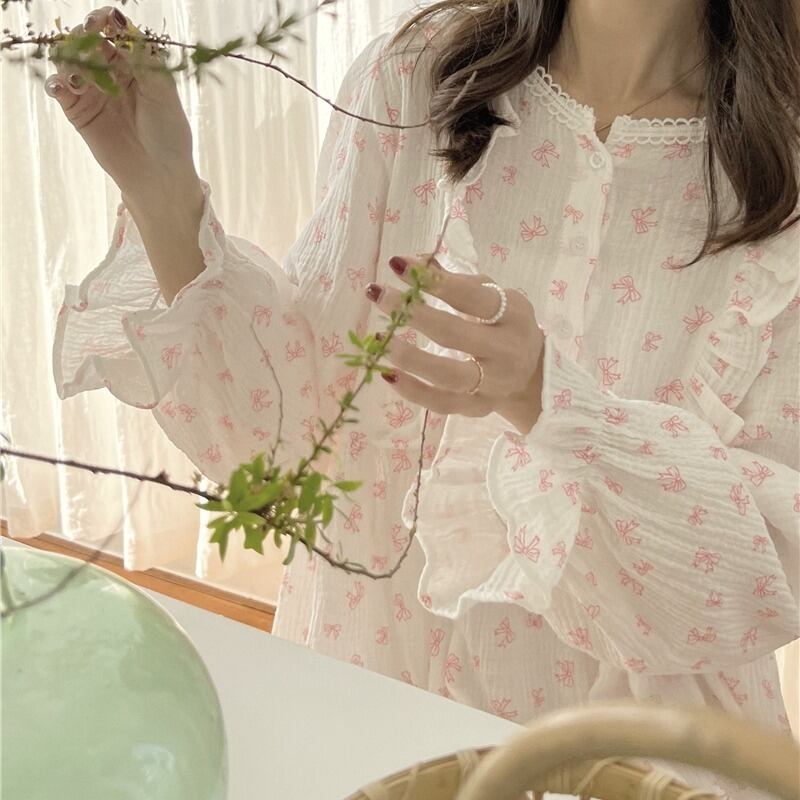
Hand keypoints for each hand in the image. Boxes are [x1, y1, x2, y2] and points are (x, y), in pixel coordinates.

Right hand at [42, 6, 198, 199]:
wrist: (159, 174)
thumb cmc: (168, 134)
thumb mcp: (163, 92)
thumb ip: (144, 58)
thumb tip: (121, 21)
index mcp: (135, 64)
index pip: (114, 32)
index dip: (106, 21)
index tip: (105, 19)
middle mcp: (111, 73)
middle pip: (87, 41)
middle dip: (84, 35)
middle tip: (88, 39)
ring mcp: (92, 91)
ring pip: (69, 61)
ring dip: (70, 60)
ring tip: (80, 78)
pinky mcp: (77, 111)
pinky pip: (58, 88)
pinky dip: (56, 82)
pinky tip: (62, 86)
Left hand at [365, 255, 545, 434]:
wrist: (534, 374)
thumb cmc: (505, 325)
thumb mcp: (493, 297)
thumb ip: (456, 280)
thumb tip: (412, 262)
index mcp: (513, 314)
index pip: (469, 296)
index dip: (432, 280)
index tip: (397, 264)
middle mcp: (506, 351)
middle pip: (453, 334)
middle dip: (411, 313)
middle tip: (378, 295)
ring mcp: (493, 384)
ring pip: (448, 375)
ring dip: (409, 357)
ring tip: (380, 339)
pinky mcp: (478, 408)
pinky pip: (442, 404)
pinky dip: (413, 391)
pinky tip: (388, 374)